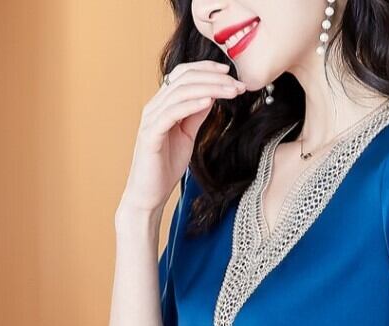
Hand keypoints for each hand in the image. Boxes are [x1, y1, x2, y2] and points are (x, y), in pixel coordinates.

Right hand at [119, 60, 245, 213]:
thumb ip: (195, 115)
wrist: (149, 193)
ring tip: (231, 91)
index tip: (231, 72)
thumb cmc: (166, 166)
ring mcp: (151, 119)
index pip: (183, 75)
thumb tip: (211, 96)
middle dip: (214, 78)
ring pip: (180, 92)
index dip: (206, 69)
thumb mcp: (187, 136)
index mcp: (163, 104)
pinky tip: (209, 102)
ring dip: (210, 88)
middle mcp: (154, 107)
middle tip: (238, 84)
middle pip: (184, 79)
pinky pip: (171, 113)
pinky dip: (191, 104)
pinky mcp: (151, 135)